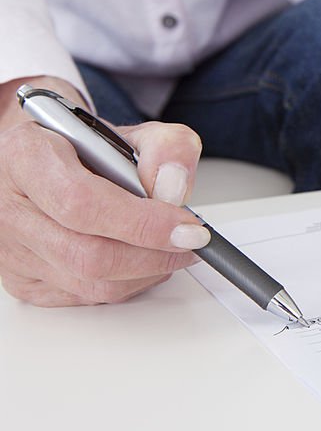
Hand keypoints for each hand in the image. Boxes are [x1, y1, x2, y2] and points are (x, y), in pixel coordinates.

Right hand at [0, 77, 208, 305]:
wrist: (43, 164)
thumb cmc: (83, 150)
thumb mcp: (131, 132)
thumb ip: (166, 147)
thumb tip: (174, 188)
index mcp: (26, 158)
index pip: (83, 203)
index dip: (143, 222)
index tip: (188, 227)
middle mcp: (8, 209)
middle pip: (89, 255)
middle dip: (155, 255)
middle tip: (191, 242)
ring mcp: (10, 252)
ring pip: (91, 284)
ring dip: (147, 272)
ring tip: (172, 249)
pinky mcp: (22, 282)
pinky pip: (86, 297)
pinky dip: (128, 283)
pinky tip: (143, 260)